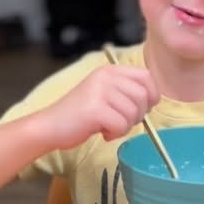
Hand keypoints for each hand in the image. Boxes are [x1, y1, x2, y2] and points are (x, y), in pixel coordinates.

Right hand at [41, 64, 160, 150]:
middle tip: (120, 122)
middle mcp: (105, 76)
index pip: (146, 76)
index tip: (143, 109)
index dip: (151, 95)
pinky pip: (121, 125)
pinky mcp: (95, 109)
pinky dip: (115, 134)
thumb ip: (126, 92)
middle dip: (137, 115)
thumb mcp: (104, 94)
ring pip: (133, 113)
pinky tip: (102, 132)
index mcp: (109, 70)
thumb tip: (152, 100)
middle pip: (143, 96)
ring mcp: (100, 91)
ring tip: (108, 127)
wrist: (50, 126)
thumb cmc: (79, 115)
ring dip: (125, 126)